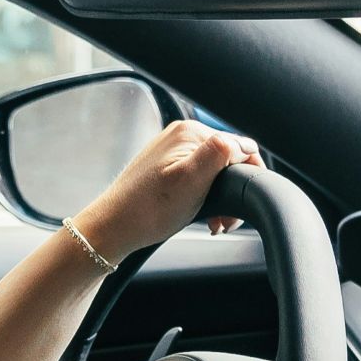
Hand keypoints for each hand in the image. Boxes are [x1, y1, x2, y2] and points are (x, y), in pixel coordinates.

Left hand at [71, 120, 264, 262]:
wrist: (114, 228)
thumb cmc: (148, 209)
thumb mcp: (192, 180)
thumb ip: (221, 153)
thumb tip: (245, 143)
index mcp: (190, 132)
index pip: (240, 147)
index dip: (247, 177)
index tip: (239, 204)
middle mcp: (180, 136)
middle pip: (227, 161)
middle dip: (232, 191)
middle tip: (225, 221)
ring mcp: (171, 152)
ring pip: (214, 172)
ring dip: (220, 199)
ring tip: (214, 222)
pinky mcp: (165, 168)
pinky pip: (197, 179)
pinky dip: (204, 199)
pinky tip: (201, 216)